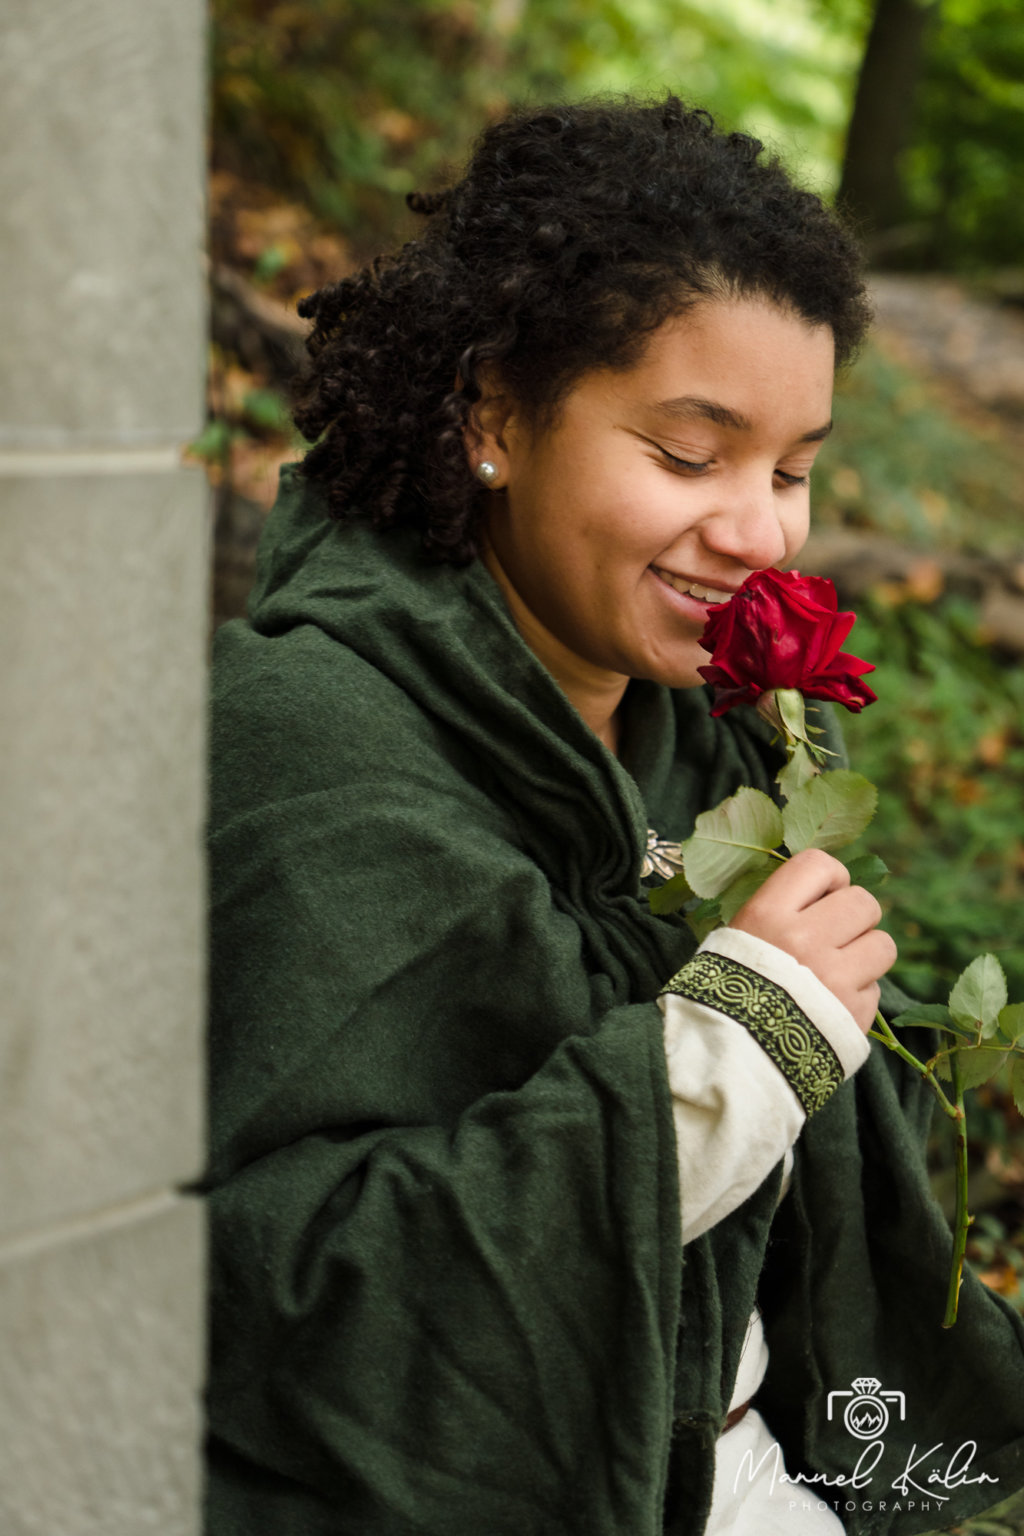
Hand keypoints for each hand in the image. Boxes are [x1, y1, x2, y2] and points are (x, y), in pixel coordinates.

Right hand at [728, 848, 897, 1032]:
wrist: (725, 1061)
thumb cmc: (723, 992)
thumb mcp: (735, 939)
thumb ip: (777, 911)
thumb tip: (822, 892)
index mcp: (768, 916)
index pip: (818, 865)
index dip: (830, 877)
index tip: (825, 894)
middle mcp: (804, 941)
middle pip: (863, 902)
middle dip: (854, 916)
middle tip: (836, 934)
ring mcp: (834, 980)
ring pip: (883, 945)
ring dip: (866, 955)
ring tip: (840, 970)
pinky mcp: (854, 1017)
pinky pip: (875, 991)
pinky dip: (857, 997)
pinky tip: (831, 1007)